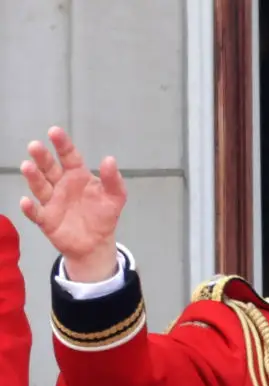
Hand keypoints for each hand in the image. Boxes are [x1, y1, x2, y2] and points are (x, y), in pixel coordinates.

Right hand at [20, 127, 125, 281]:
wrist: (97, 243)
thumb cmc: (103, 215)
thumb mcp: (115, 197)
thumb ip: (113, 180)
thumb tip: (110, 159)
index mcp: (77, 175)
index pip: (69, 156)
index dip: (62, 144)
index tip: (54, 132)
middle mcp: (61, 184)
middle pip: (49, 168)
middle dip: (42, 157)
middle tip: (35, 146)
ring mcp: (52, 201)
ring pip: (40, 187)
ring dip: (33, 177)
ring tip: (28, 166)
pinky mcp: (46, 220)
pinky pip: (36, 213)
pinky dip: (30, 208)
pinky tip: (25, 201)